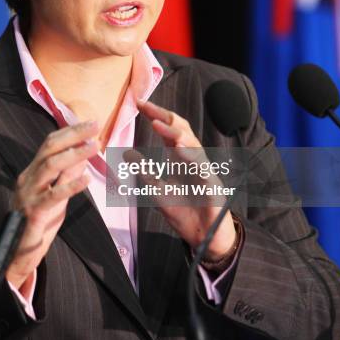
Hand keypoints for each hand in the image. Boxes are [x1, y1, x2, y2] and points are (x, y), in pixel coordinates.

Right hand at [6, 120, 98, 289]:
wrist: (17, 254)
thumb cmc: (38, 222)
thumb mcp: (56, 195)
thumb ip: (66, 176)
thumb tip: (83, 156)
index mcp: (32, 172)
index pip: (49, 143)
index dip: (70, 131)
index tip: (90, 124)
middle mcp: (28, 178)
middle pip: (49, 148)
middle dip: (73, 135)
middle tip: (94, 127)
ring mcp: (29, 194)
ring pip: (49, 166)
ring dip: (74, 153)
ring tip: (94, 146)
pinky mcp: (34, 212)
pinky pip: (54, 195)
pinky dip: (71, 185)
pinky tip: (87, 179)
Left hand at [135, 99, 235, 259]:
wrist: (202, 236)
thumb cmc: (184, 211)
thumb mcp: (158, 190)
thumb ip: (146, 172)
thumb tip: (128, 154)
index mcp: (180, 158)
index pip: (168, 130)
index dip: (155, 115)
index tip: (139, 103)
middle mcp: (193, 159)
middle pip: (182, 129)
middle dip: (164, 116)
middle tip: (147, 106)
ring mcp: (203, 170)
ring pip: (192, 144)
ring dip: (175, 133)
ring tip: (157, 124)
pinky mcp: (212, 184)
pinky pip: (201, 166)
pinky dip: (190, 156)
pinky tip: (179, 149)